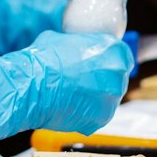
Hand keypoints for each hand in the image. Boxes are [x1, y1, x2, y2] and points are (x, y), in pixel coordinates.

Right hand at [0, 31, 134, 144]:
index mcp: (113, 50)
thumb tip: (74, 46)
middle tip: (84, 82)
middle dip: (104, 80)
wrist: (32, 85)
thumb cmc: (44, 59)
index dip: (110, 60)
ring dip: (96, 97)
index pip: (123, 56)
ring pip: (109, 98)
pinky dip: (88, 112)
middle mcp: (118, 74)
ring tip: (74, 96)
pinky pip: (98, 114)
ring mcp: (112, 98)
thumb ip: (78, 44)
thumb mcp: (63, 39)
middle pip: (118, 78)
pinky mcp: (102, 118)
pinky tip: (72, 107)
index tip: (101, 65)